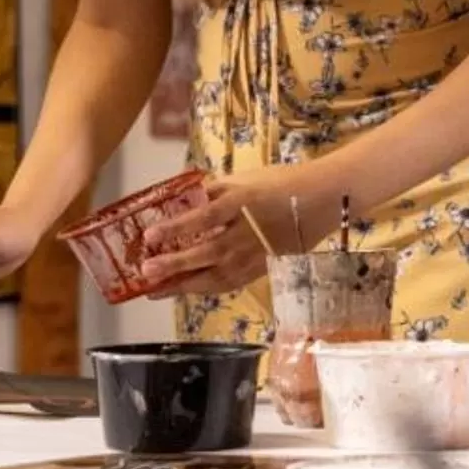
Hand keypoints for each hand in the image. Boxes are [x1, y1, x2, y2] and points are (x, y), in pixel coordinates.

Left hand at [135, 166, 307, 297]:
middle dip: (175, 264)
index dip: (176, 227)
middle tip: (146, 271)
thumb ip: (214, 190)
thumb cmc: (280, 183)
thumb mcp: (245, 178)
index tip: (150, 235)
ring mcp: (254, 255)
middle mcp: (246, 233)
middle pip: (207, 252)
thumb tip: (181, 198)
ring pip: (216, 276)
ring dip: (184, 284)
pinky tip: (187, 290)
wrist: (322, 201)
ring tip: (156, 290)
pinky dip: (206, 288)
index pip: (204, 217)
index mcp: (241, 202)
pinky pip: (230, 284)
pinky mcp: (261, 269)